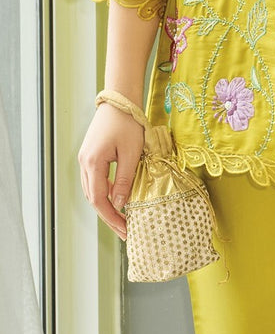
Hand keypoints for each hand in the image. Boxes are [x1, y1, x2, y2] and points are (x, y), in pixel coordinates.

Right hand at [78, 104, 143, 240]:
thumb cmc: (128, 124)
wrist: (119, 101)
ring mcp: (85, 159)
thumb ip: (125, 180)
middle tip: (125, 232)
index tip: (126, 230)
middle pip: (93, 198)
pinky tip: (118, 200)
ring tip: (123, 220)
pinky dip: (105, 193)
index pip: (99, 199)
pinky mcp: (90, 156)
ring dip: (106, 207)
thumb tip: (120, 205)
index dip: (112, 217)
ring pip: (92, 191)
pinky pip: (95, 181)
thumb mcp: (131, 154)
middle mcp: (84, 163)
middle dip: (109, 217)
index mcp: (93, 163)